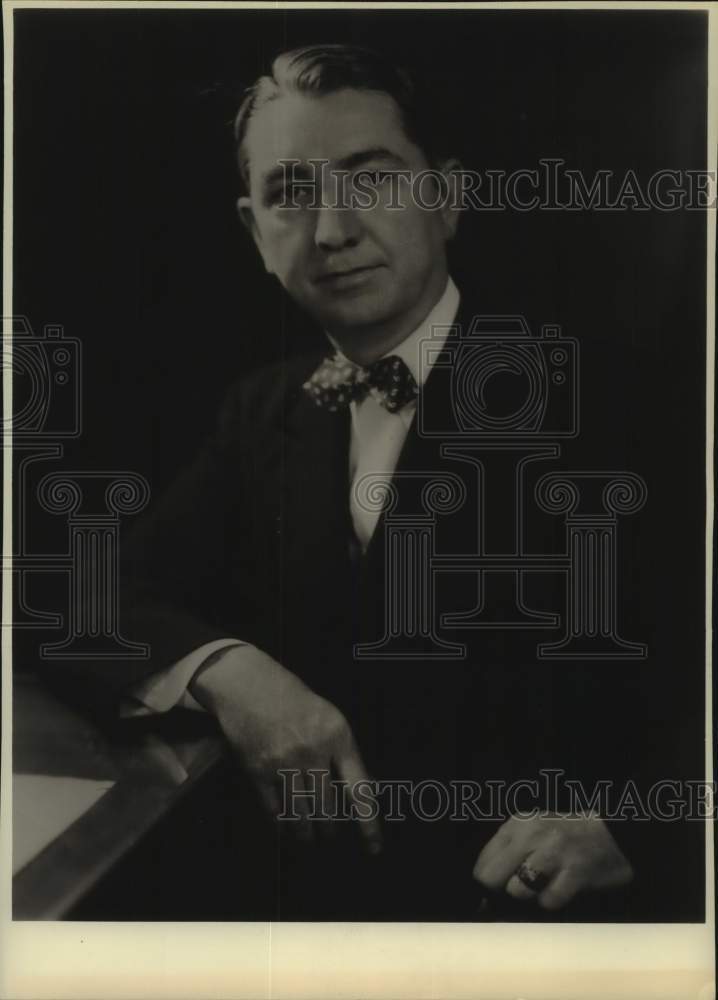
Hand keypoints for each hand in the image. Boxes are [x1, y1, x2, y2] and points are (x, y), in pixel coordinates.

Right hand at [189, 646, 381, 852]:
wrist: (250, 685)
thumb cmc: (296, 701)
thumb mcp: (330, 717)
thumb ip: (344, 753)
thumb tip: (362, 792)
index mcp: (338, 736)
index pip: (359, 789)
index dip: (368, 823)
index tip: (374, 848)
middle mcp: (313, 751)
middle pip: (327, 808)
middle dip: (330, 830)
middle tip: (330, 836)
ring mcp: (284, 762)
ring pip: (300, 813)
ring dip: (305, 832)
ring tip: (308, 839)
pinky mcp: (258, 770)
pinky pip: (274, 809)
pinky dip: (281, 822)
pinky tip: (285, 828)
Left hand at [473, 813, 632, 909]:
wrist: (614, 835)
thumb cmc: (567, 837)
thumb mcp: (533, 832)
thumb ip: (507, 852)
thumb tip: (483, 889)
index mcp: (518, 824)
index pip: (483, 862)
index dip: (486, 883)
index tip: (494, 892)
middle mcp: (532, 834)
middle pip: (493, 878)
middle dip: (502, 891)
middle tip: (520, 891)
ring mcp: (554, 852)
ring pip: (518, 890)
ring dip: (530, 897)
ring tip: (545, 886)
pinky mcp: (575, 872)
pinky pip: (549, 900)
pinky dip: (552, 900)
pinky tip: (563, 888)